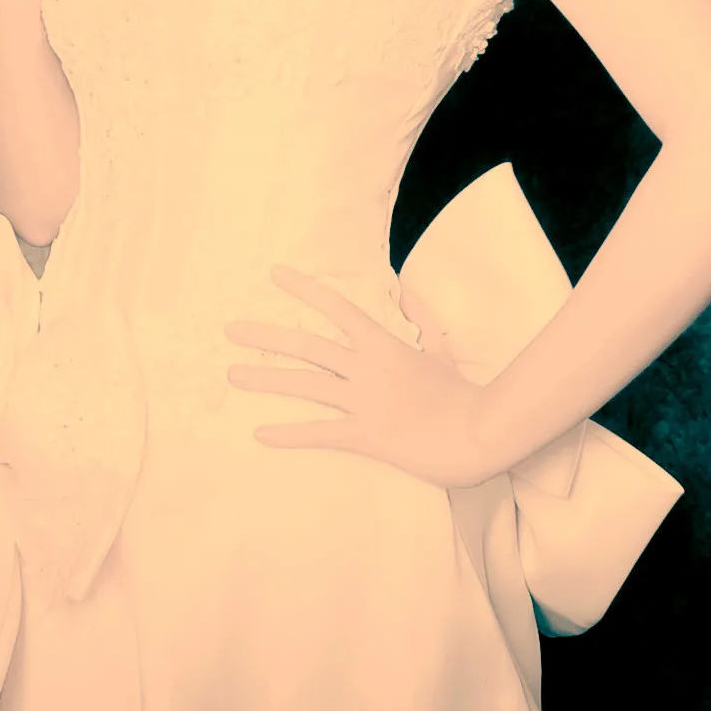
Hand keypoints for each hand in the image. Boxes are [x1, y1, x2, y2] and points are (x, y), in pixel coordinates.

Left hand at [224, 267, 502, 490]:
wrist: (479, 433)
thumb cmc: (460, 392)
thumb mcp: (440, 347)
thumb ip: (418, 315)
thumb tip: (402, 286)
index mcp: (385, 344)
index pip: (337, 307)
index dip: (304, 288)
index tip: (275, 274)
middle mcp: (368, 368)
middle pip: (308, 346)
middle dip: (265, 336)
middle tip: (231, 330)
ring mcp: (365, 402)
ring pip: (306, 385)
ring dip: (265, 380)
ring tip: (232, 375)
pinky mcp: (366, 435)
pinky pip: (320, 433)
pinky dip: (289, 434)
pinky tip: (260, 434)